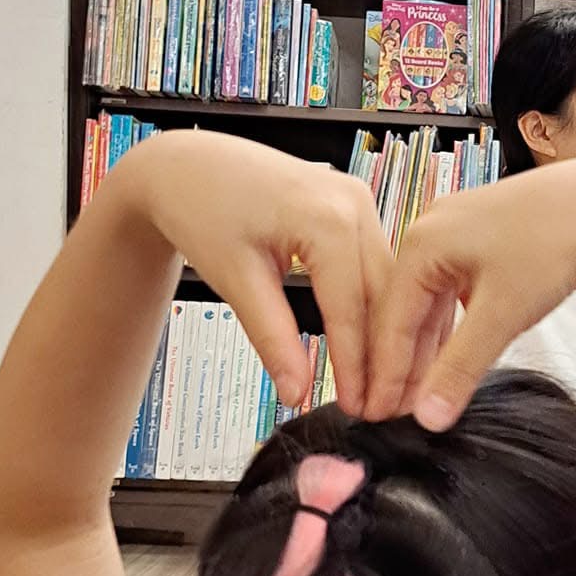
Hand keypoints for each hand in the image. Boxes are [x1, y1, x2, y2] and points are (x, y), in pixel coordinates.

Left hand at [118, 132, 393, 413]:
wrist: (186, 165)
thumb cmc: (201, 208)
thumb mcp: (235, 279)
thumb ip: (271, 337)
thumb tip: (296, 390)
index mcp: (327, 217)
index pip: (352, 307)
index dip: (357, 364)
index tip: (361, 408)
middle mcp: (355, 203)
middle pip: (383, 296)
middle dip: (385, 357)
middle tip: (384, 410)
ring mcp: (360, 201)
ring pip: (388, 283)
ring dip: (389, 335)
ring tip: (388, 387)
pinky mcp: (356, 207)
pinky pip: (379, 265)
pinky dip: (381, 307)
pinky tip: (384, 344)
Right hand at [366, 156, 575, 428]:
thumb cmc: (554, 245)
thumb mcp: (503, 315)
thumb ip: (460, 368)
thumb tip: (428, 419)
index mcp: (421, 244)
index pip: (389, 322)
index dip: (384, 374)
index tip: (375, 416)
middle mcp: (429, 231)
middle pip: (404, 310)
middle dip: (401, 364)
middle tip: (392, 415)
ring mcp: (455, 231)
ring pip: (430, 301)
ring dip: (426, 348)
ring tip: (420, 395)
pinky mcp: (482, 236)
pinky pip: (452, 289)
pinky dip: (450, 325)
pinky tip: (449, 355)